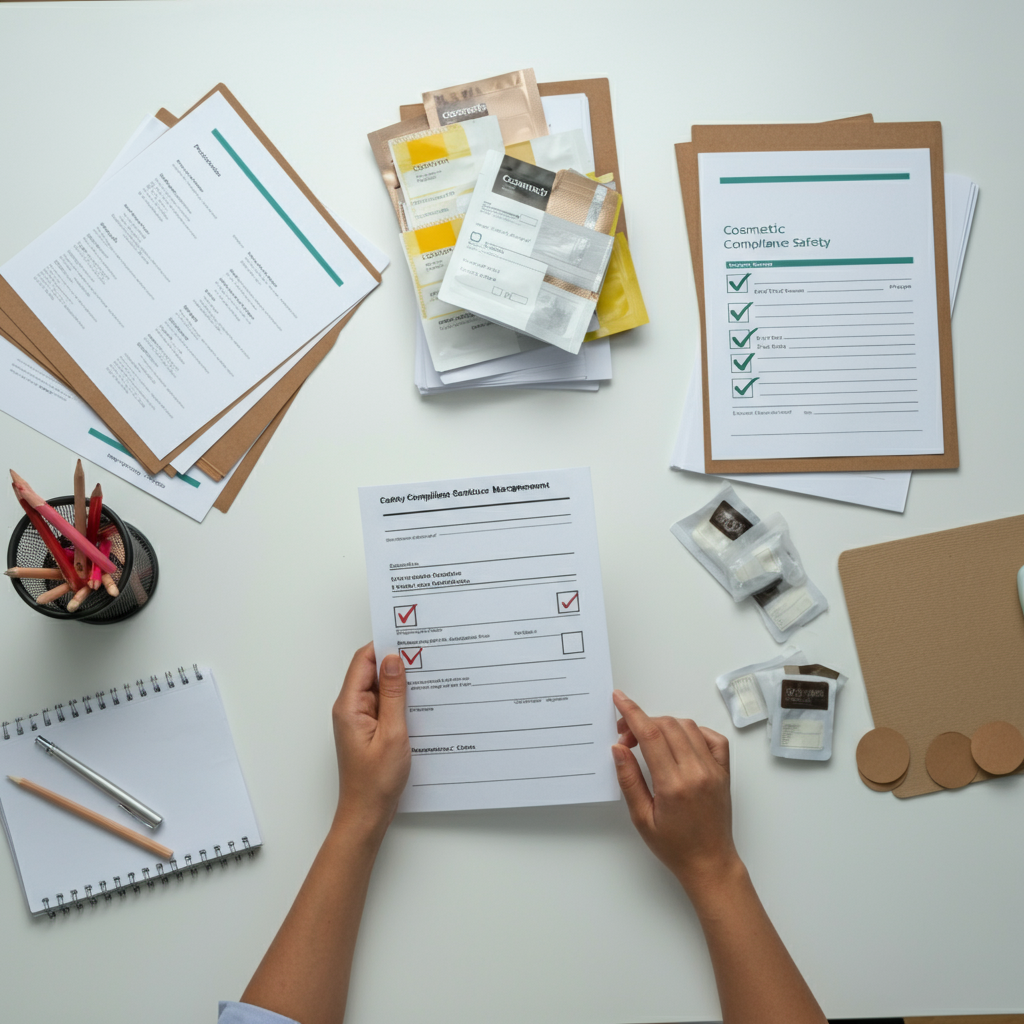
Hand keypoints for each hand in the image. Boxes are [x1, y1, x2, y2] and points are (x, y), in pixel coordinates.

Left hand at [332, 643, 410, 834]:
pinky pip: (385, 706)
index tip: (407, 638)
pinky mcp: (370, 730)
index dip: (384, 646)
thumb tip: (393, 660)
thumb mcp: (392, 733)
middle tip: (424, 657)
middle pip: (371, 672)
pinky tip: (418, 705)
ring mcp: (360, 720)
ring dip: (400, 685)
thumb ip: (394, 694)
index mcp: (349, 706)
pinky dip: (400, 702)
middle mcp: (351, 709)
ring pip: (380, 689)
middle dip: (396, 663)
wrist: (367, 814)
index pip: (363, 661)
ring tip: (426, 681)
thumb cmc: (375, 781)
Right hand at [612, 690, 740, 894]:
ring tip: (650, 742)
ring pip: (688, 727)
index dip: (632, 713)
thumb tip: (619, 748)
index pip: (651, 735)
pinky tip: (680, 743)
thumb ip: (629, 780)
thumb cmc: (675, 846)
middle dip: (642, 722)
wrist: (710, 863)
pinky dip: (694, 731)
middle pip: (667, 726)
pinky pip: (712, 737)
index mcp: (674, 785)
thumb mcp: (642, 818)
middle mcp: (697, 772)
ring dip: (665, 726)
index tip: (620, 699)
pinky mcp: (724, 771)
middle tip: (626, 737)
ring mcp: (714, 769)